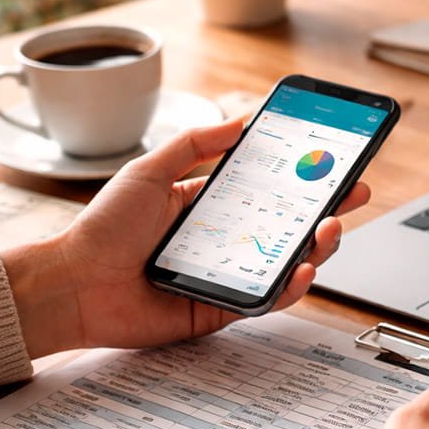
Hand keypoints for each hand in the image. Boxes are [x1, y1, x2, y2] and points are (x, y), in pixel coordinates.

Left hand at [1, 119, 370, 357]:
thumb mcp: (150, 170)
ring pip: (288, 261)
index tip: (332, 162)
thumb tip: (240, 120)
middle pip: (290, 226)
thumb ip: (195, 143)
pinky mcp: (225, 308)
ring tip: (331, 228)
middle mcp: (226, 241)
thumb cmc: (103, 229)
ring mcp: (229, 275)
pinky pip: (268, 298)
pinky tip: (303, 268)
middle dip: (328, 209)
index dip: (303, 178)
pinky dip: (291, 285)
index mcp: (210, 206)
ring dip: (318, 245)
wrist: (75, 284)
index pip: (269, 189)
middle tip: (353, 193)